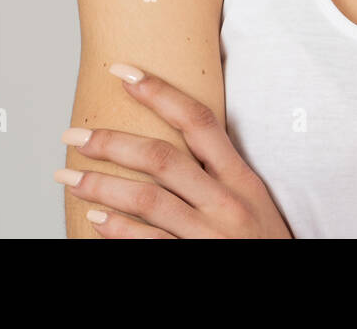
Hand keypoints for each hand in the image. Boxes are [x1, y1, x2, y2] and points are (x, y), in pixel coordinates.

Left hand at [55, 63, 291, 238]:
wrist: (287, 284)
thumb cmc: (264, 240)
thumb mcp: (253, 197)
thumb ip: (221, 171)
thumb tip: (176, 137)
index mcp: (241, 177)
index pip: (198, 121)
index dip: (160, 92)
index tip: (124, 72)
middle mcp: (225, 201)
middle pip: (163, 158)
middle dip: (112, 142)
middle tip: (74, 135)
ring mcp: (209, 234)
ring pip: (148, 200)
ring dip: (102, 186)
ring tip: (69, 177)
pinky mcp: (196, 260)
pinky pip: (150, 243)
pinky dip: (119, 230)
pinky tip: (95, 219)